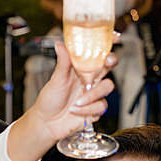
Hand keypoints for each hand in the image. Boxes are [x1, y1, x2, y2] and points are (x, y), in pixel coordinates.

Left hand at [11, 41, 114, 160]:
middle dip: (111, 61)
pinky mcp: (96, 108)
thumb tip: (60, 44)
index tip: (113, 37)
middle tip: (107, 61)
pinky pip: (101, 106)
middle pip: (108, 66)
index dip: (105, 45)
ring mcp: (94, 93)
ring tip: (76, 102)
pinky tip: (76, 111)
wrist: (47, 123)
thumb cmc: (50, 100)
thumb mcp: (56, 80)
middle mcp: (89, 79)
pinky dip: (87, 109)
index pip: (95, 54)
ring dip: (92, 95)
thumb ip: (63, 62)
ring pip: (107, 86)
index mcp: (80, 69)